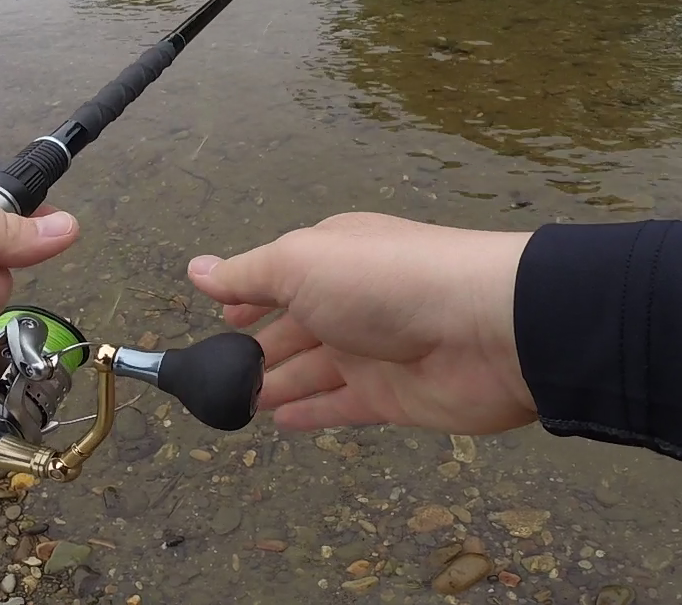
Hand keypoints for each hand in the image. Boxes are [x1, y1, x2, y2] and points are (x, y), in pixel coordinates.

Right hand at [187, 212, 535, 434]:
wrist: (485, 328)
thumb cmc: (385, 282)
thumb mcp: (301, 263)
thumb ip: (248, 274)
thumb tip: (196, 270)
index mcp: (332, 256)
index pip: (279, 276)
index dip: (246, 297)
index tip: (217, 319)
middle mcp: (350, 300)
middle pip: (292, 328)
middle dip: (253, 349)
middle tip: (211, 376)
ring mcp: (372, 351)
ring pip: (311, 370)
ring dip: (275, 385)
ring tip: (234, 404)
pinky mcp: (392, 397)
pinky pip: (340, 406)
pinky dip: (311, 413)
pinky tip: (280, 424)